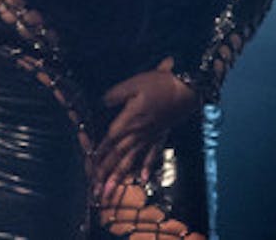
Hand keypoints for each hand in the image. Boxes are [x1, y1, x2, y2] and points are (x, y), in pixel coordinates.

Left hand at [91, 57, 199, 204]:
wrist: (186, 89)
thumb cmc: (161, 84)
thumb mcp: (134, 84)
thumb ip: (115, 95)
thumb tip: (101, 102)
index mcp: (130, 120)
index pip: (110, 140)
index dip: (98, 153)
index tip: (88, 166)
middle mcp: (138, 133)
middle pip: (118, 155)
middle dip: (105, 173)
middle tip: (95, 190)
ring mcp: (149, 136)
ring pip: (131, 160)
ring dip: (119, 176)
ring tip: (110, 190)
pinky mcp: (160, 135)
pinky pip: (152, 155)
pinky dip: (146, 167)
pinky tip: (142, 179)